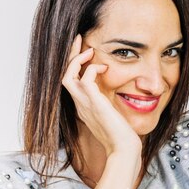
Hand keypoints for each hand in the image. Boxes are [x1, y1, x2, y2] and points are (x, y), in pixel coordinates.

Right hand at [62, 35, 140, 157]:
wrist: (124, 150)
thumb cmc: (122, 136)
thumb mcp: (113, 115)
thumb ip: (109, 104)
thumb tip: (116, 93)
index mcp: (84, 107)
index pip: (72, 81)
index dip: (75, 65)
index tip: (84, 50)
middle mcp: (80, 105)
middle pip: (64, 75)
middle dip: (70, 56)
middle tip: (79, 39)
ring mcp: (85, 105)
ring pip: (67, 76)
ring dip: (76, 60)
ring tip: (89, 49)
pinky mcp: (95, 104)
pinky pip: (85, 80)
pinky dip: (91, 69)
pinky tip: (104, 67)